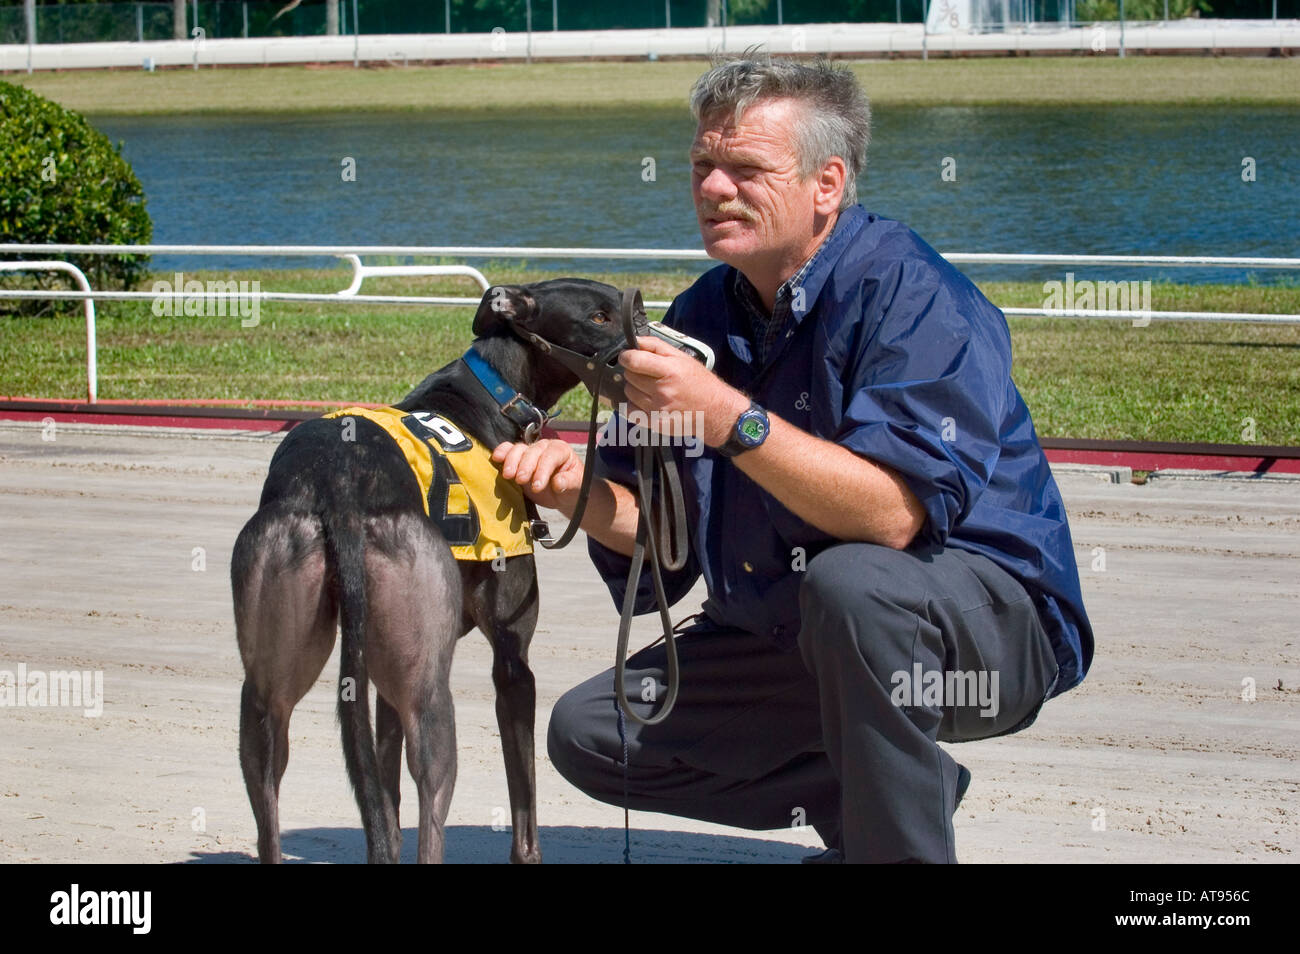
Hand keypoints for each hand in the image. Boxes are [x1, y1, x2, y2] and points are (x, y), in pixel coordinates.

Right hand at [491, 438, 583, 512]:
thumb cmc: (572, 487)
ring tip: (508, 475)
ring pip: (518, 449)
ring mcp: (530, 452)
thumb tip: (558, 483)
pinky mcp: (518, 459)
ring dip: (511, 461)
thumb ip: (568, 482)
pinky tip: (496, 459)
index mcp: (561, 450)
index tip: (537, 486)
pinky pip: (508, 450)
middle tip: (521, 480)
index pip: (550, 456)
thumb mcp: (576, 486)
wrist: (563, 494)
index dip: (542, 470)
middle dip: (525, 466)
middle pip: (532, 452)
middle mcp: (544, 447)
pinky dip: (501, 452)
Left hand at [618, 335, 747, 446]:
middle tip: (648, 374)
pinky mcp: (655, 423)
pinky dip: (634, 405)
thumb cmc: (699, 383)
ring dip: (635, 388)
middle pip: (629, 376)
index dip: (626, 357)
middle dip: (634, 372)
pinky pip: (630, 411)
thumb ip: (656, 346)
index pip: (634, 361)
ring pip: (629, 393)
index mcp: (670, 371)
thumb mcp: (682, 358)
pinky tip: (647, 402)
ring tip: (651, 388)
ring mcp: (658, 409)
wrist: (715, 411)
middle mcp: (663, 391)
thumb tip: (634, 341)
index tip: (628, 357)